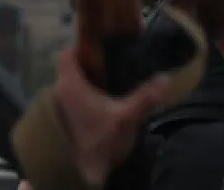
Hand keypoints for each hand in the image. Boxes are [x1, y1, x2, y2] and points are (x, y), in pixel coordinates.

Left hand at [53, 48, 170, 186]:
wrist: (82, 174)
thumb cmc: (100, 142)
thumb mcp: (127, 117)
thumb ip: (146, 97)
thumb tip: (165, 78)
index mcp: (70, 85)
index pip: (66, 54)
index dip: (81, 47)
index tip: (101, 49)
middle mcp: (59, 93)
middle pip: (70, 69)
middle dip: (90, 66)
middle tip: (112, 66)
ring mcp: (58, 109)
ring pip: (71, 86)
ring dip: (88, 84)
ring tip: (111, 84)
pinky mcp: (62, 123)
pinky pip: (72, 101)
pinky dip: (85, 99)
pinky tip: (104, 105)